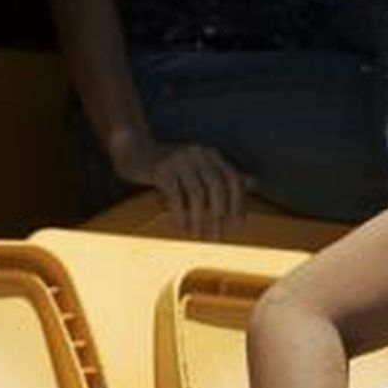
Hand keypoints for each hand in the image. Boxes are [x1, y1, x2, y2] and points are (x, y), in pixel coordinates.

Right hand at [113, 138, 246, 239]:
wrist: (134, 152)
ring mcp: (178, 159)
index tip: (237, 226)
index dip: (238, 203)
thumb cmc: (170, 165)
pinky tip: (181, 226)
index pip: (232, 179)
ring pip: (197, 193)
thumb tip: (254, 182)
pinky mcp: (161, 169)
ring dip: (200, 218)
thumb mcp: (199, 167)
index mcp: (210, 154)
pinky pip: (175, 195)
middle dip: (219, 215)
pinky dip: (180, 214)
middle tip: (216, 236)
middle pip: (217, 187)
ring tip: (198, 236)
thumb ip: (224, 174)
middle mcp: (197, 153)